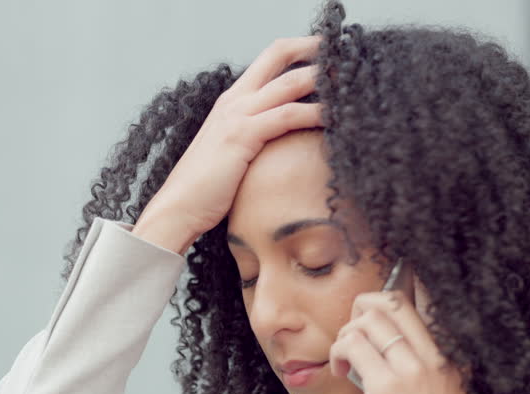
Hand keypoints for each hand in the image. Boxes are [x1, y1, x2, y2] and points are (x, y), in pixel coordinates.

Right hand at [134, 36, 325, 249]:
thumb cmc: (205, 191)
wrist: (177, 208)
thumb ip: (254, 141)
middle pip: (278, 54)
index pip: (269, 60)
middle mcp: (234, 100)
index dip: (299, 50)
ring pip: (290, 82)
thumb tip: (283, 146)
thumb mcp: (232, 156)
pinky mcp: (242, 136)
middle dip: (315, 49)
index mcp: (231, 102)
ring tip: (351, 81)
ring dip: (324, 78)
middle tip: (345, 53)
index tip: (327, 54)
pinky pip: (288, 115)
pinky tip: (335, 116)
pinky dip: (315, 112)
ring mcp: (237, 115)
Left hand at [328, 276, 469, 393]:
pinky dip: (339, 351)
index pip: (427, 303)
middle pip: (394, 302)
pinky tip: (340, 370)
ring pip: (369, 320)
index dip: (393, 295)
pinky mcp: (387, 387)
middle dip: (363, 308)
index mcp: (453, 361)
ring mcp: (414, 370)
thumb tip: (383, 338)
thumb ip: (421, 368)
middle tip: (353, 334)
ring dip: (347, 335)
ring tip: (345, 360)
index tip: (373, 308)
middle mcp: (438, 359)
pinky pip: (353, 345)